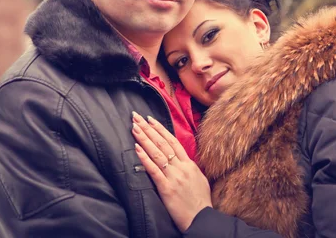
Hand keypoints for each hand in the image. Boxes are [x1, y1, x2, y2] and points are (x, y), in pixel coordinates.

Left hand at [131, 111, 211, 231]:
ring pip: (157, 153)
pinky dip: (145, 158)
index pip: (173, 141)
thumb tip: (181, 159)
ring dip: (144, 139)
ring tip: (134, 128)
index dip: (160, 129)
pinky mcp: (167, 189)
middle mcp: (181, 167)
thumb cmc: (200, 201)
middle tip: (136, 117)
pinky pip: (154, 170)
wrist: (201, 218)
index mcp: (189, 164)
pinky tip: (137, 149)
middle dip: (148, 129)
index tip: (150, 119)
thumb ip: (189, 167)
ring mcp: (174, 177)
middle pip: (163, 143)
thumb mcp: (199, 179)